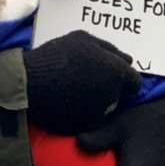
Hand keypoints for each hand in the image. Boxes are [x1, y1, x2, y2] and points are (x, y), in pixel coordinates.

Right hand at [23, 31, 141, 134]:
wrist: (29, 83)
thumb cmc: (57, 55)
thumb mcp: (82, 38)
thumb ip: (109, 48)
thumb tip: (128, 59)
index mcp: (116, 72)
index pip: (135, 82)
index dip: (125, 79)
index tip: (111, 75)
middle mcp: (112, 95)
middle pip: (117, 95)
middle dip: (107, 88)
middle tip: (86, 80)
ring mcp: (98, 114)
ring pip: (104, 108)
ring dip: (95, 100)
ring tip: (73, 90)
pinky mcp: (83, 127)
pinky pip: (88, 118)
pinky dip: (81, 112)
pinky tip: (66, 102)